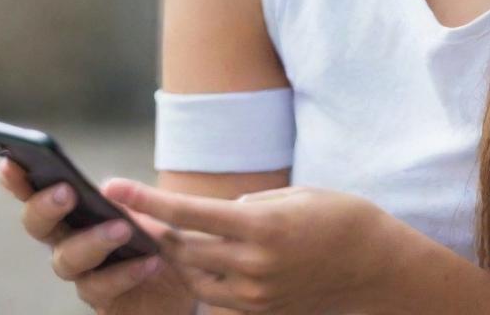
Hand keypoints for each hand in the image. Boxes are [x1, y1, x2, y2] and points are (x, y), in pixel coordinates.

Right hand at [0, 158, 191, 313]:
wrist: (183, 276)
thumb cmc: (156, 233)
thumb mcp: (144, 208)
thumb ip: (122, 198)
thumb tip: (108, 187)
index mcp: (70, 212)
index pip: (34, 192)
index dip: (17, 180)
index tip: (9, 162)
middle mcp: (66, 242)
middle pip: (38, 225)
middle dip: (45, 207)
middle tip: (67, 191)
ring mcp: (81, 273)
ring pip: (66, 261)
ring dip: (92, 241)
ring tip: (123, 228)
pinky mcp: (102, 301)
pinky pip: (103, 289)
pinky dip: (126, 272)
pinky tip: (149, 260)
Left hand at [111, 180, 395, 313]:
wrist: (374, 265)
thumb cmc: (337, 216)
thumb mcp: (294, 195)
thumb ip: (250, 205)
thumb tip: (218, 215)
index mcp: (260, 226)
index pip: (188, 213)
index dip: (147, 200)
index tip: (115, 187)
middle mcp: (254, 264)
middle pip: (183, 247)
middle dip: (151, 227)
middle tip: (124, 207)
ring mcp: (257, 294)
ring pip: (193, 274)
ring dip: (173, 252)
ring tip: (153, 229)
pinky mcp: (262, 312)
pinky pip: (216, 295)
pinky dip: (199, 274)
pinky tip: (192, 256)